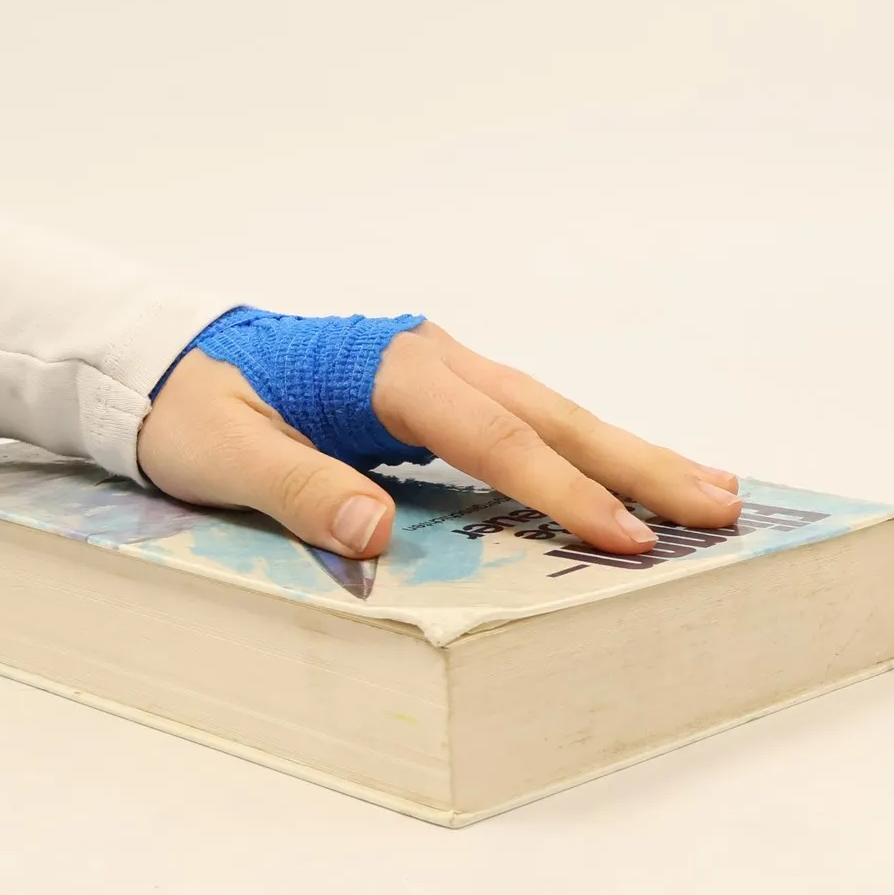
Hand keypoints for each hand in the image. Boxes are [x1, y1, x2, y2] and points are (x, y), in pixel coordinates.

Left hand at [135, 320, 740, 559]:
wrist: (171, 358)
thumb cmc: (195, 407)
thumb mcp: (224, 452)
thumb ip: (298, 488)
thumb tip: (376, 533)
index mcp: (390, 369)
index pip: (494, 435)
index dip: (561, 489)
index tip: (624, 536)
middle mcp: (430, 357)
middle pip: (551, 412)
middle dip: (637, 461)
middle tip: (722, 504)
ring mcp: (439, 367)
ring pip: (551, 410)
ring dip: (626, 451)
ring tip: (709, 488)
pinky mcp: (437, 388)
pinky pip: (526, 418)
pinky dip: (583, 447)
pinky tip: (622, 472)